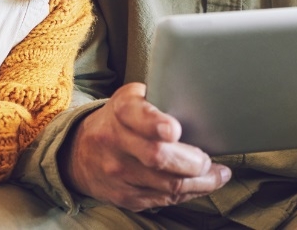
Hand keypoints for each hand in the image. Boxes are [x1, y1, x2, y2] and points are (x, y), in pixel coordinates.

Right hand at [62, 83, 230, 210]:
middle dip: (192, 162)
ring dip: (201, 183)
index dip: (155, 124)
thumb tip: (203, 100)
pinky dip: (187, 193)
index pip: (137, 116)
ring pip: (167, 185)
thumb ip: (160, 96)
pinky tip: (200, 185)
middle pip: (158, 157)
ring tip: (218, 174)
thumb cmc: (119, 120)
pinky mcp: (124, 196)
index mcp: (122, 111)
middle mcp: (116, 142)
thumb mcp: (132, 97)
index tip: (174, 130)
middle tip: (209, 160)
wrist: (78, 153)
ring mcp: (119, 173)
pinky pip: (163, 200)